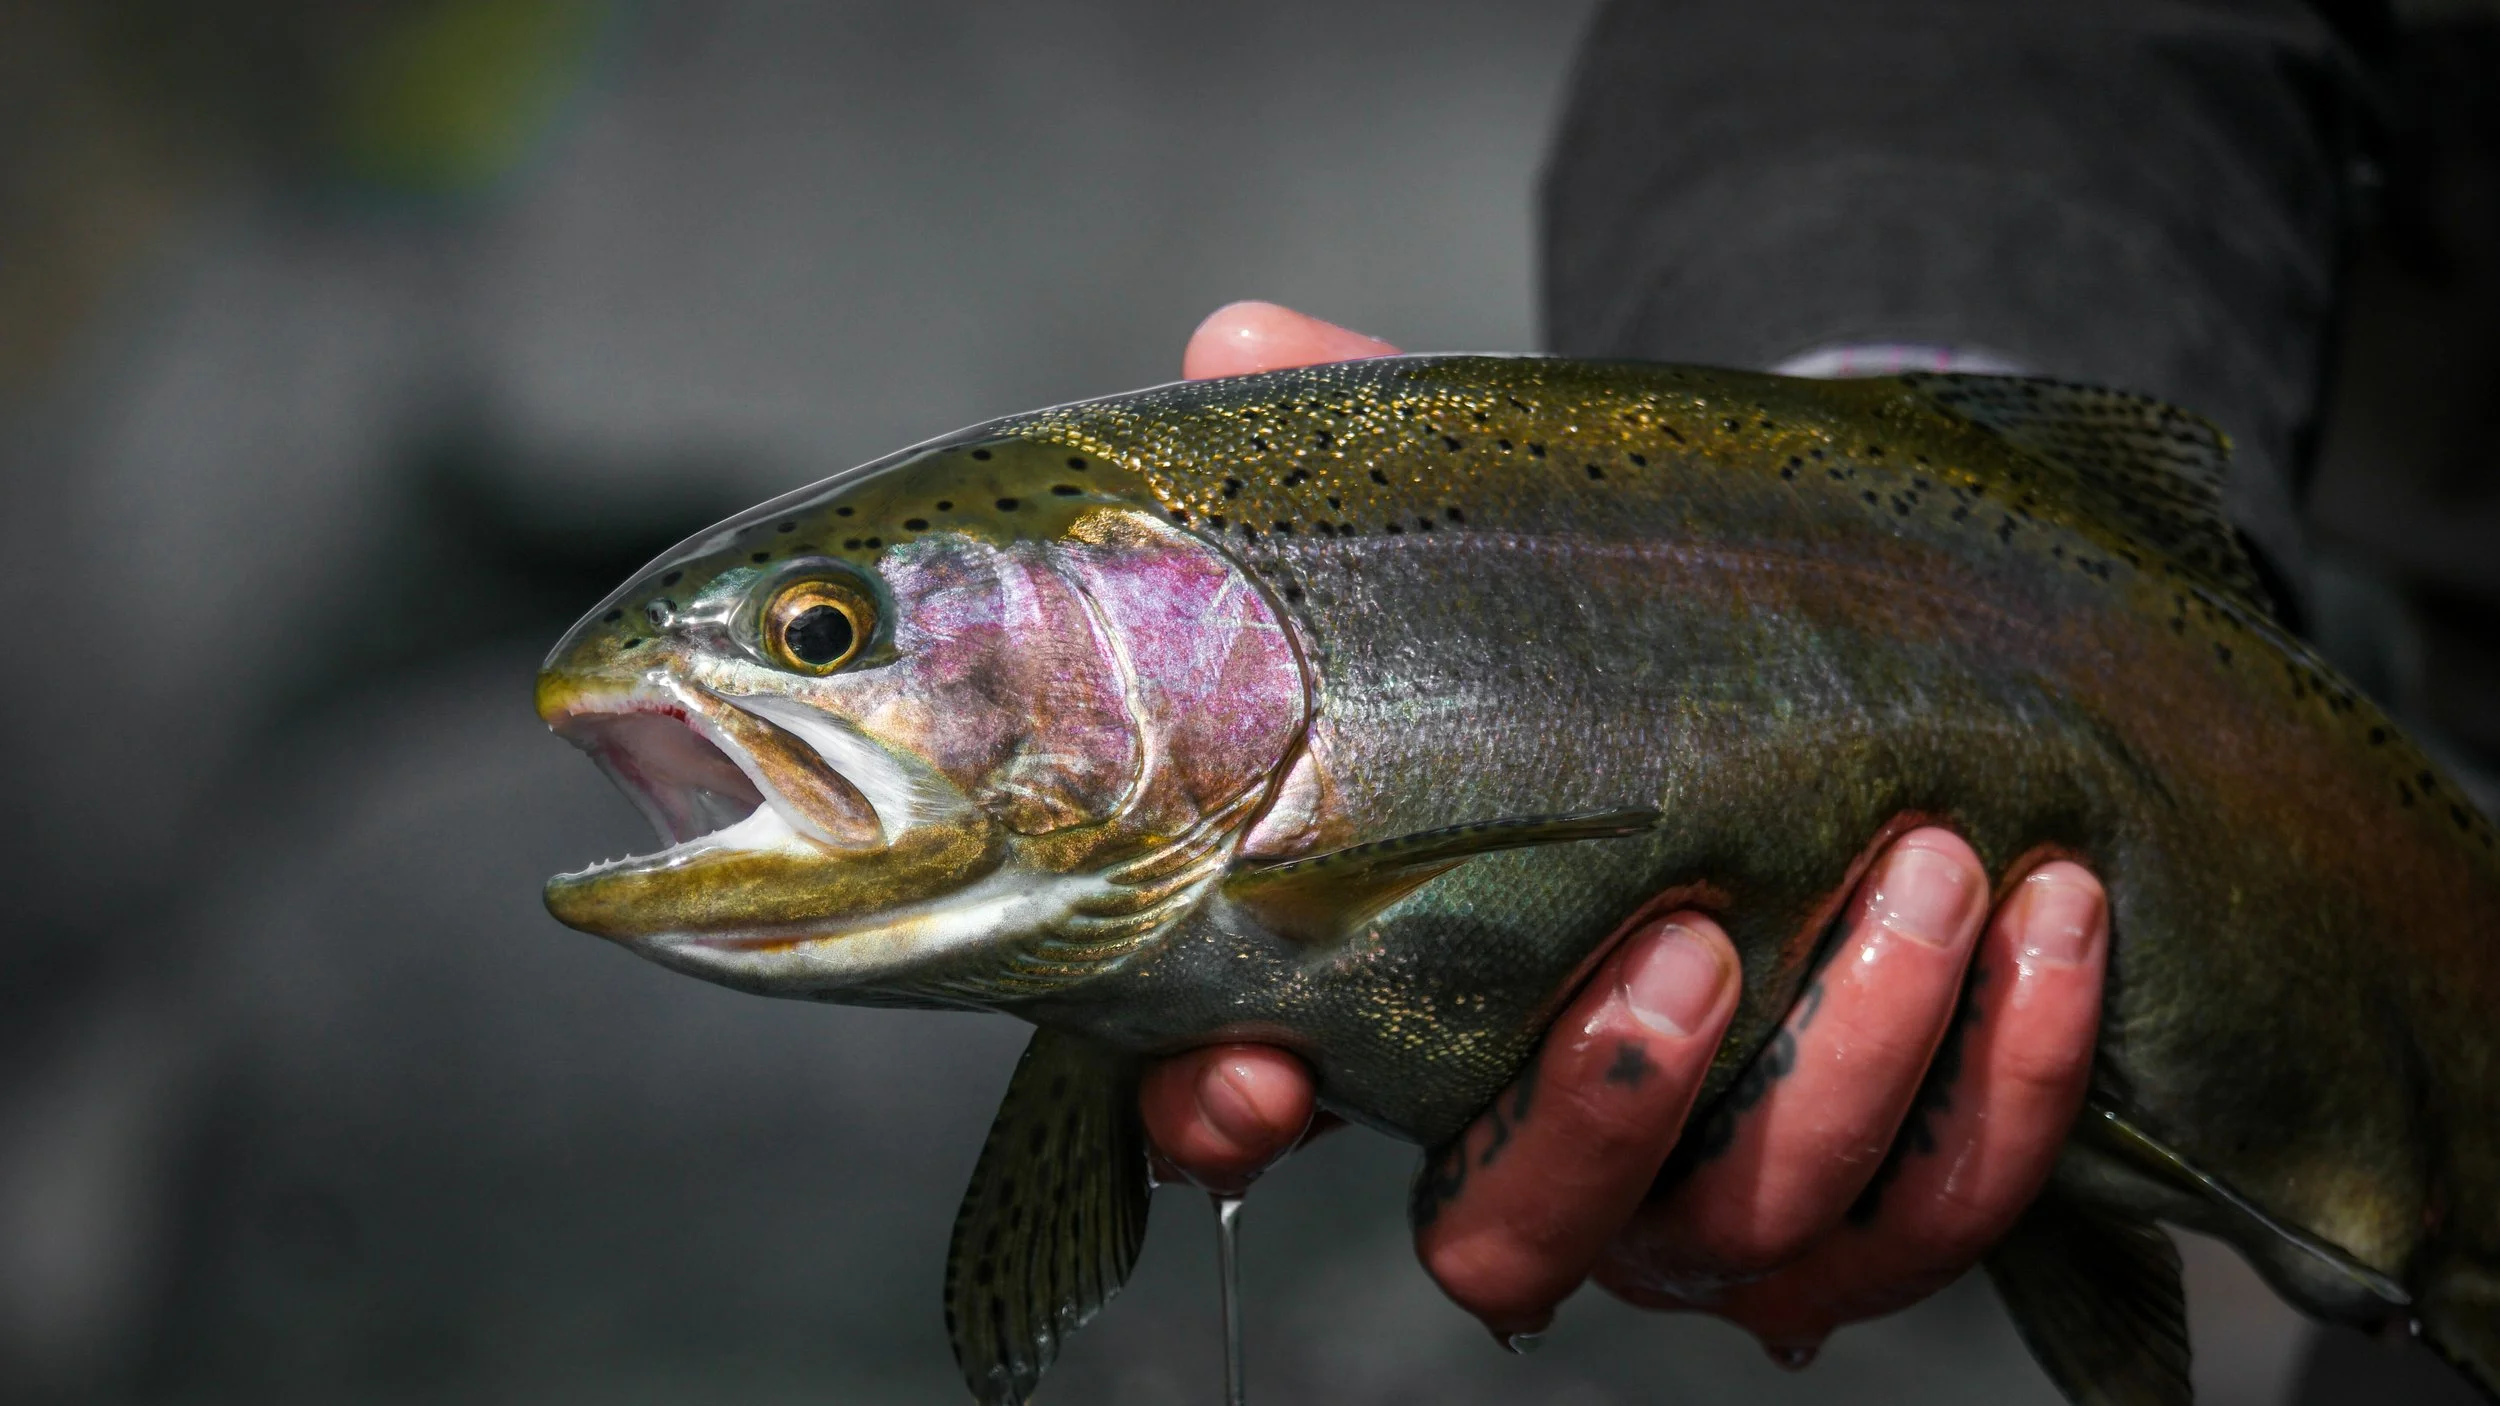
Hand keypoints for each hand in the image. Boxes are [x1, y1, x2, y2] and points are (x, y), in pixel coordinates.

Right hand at [1139, 302, 2111, 1360]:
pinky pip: (1949, 1208)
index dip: (1225, 1120)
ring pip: (1752, 1234)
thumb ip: (1367, 449)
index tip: (1267, 1071)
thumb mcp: (1498, 535)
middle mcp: (1533, 1142)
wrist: (1852, 683)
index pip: (1240, 1120)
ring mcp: (1710, 1200)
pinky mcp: (1884, 1207)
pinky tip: (2057, 914)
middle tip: (1688, 937)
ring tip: (1938, 858)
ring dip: (1851, 1064)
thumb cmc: (1627, 635)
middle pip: (1514, 1235)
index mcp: (1386, 1006)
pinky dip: (2014, 1076)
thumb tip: (1240, 344)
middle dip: (1604, 1107)